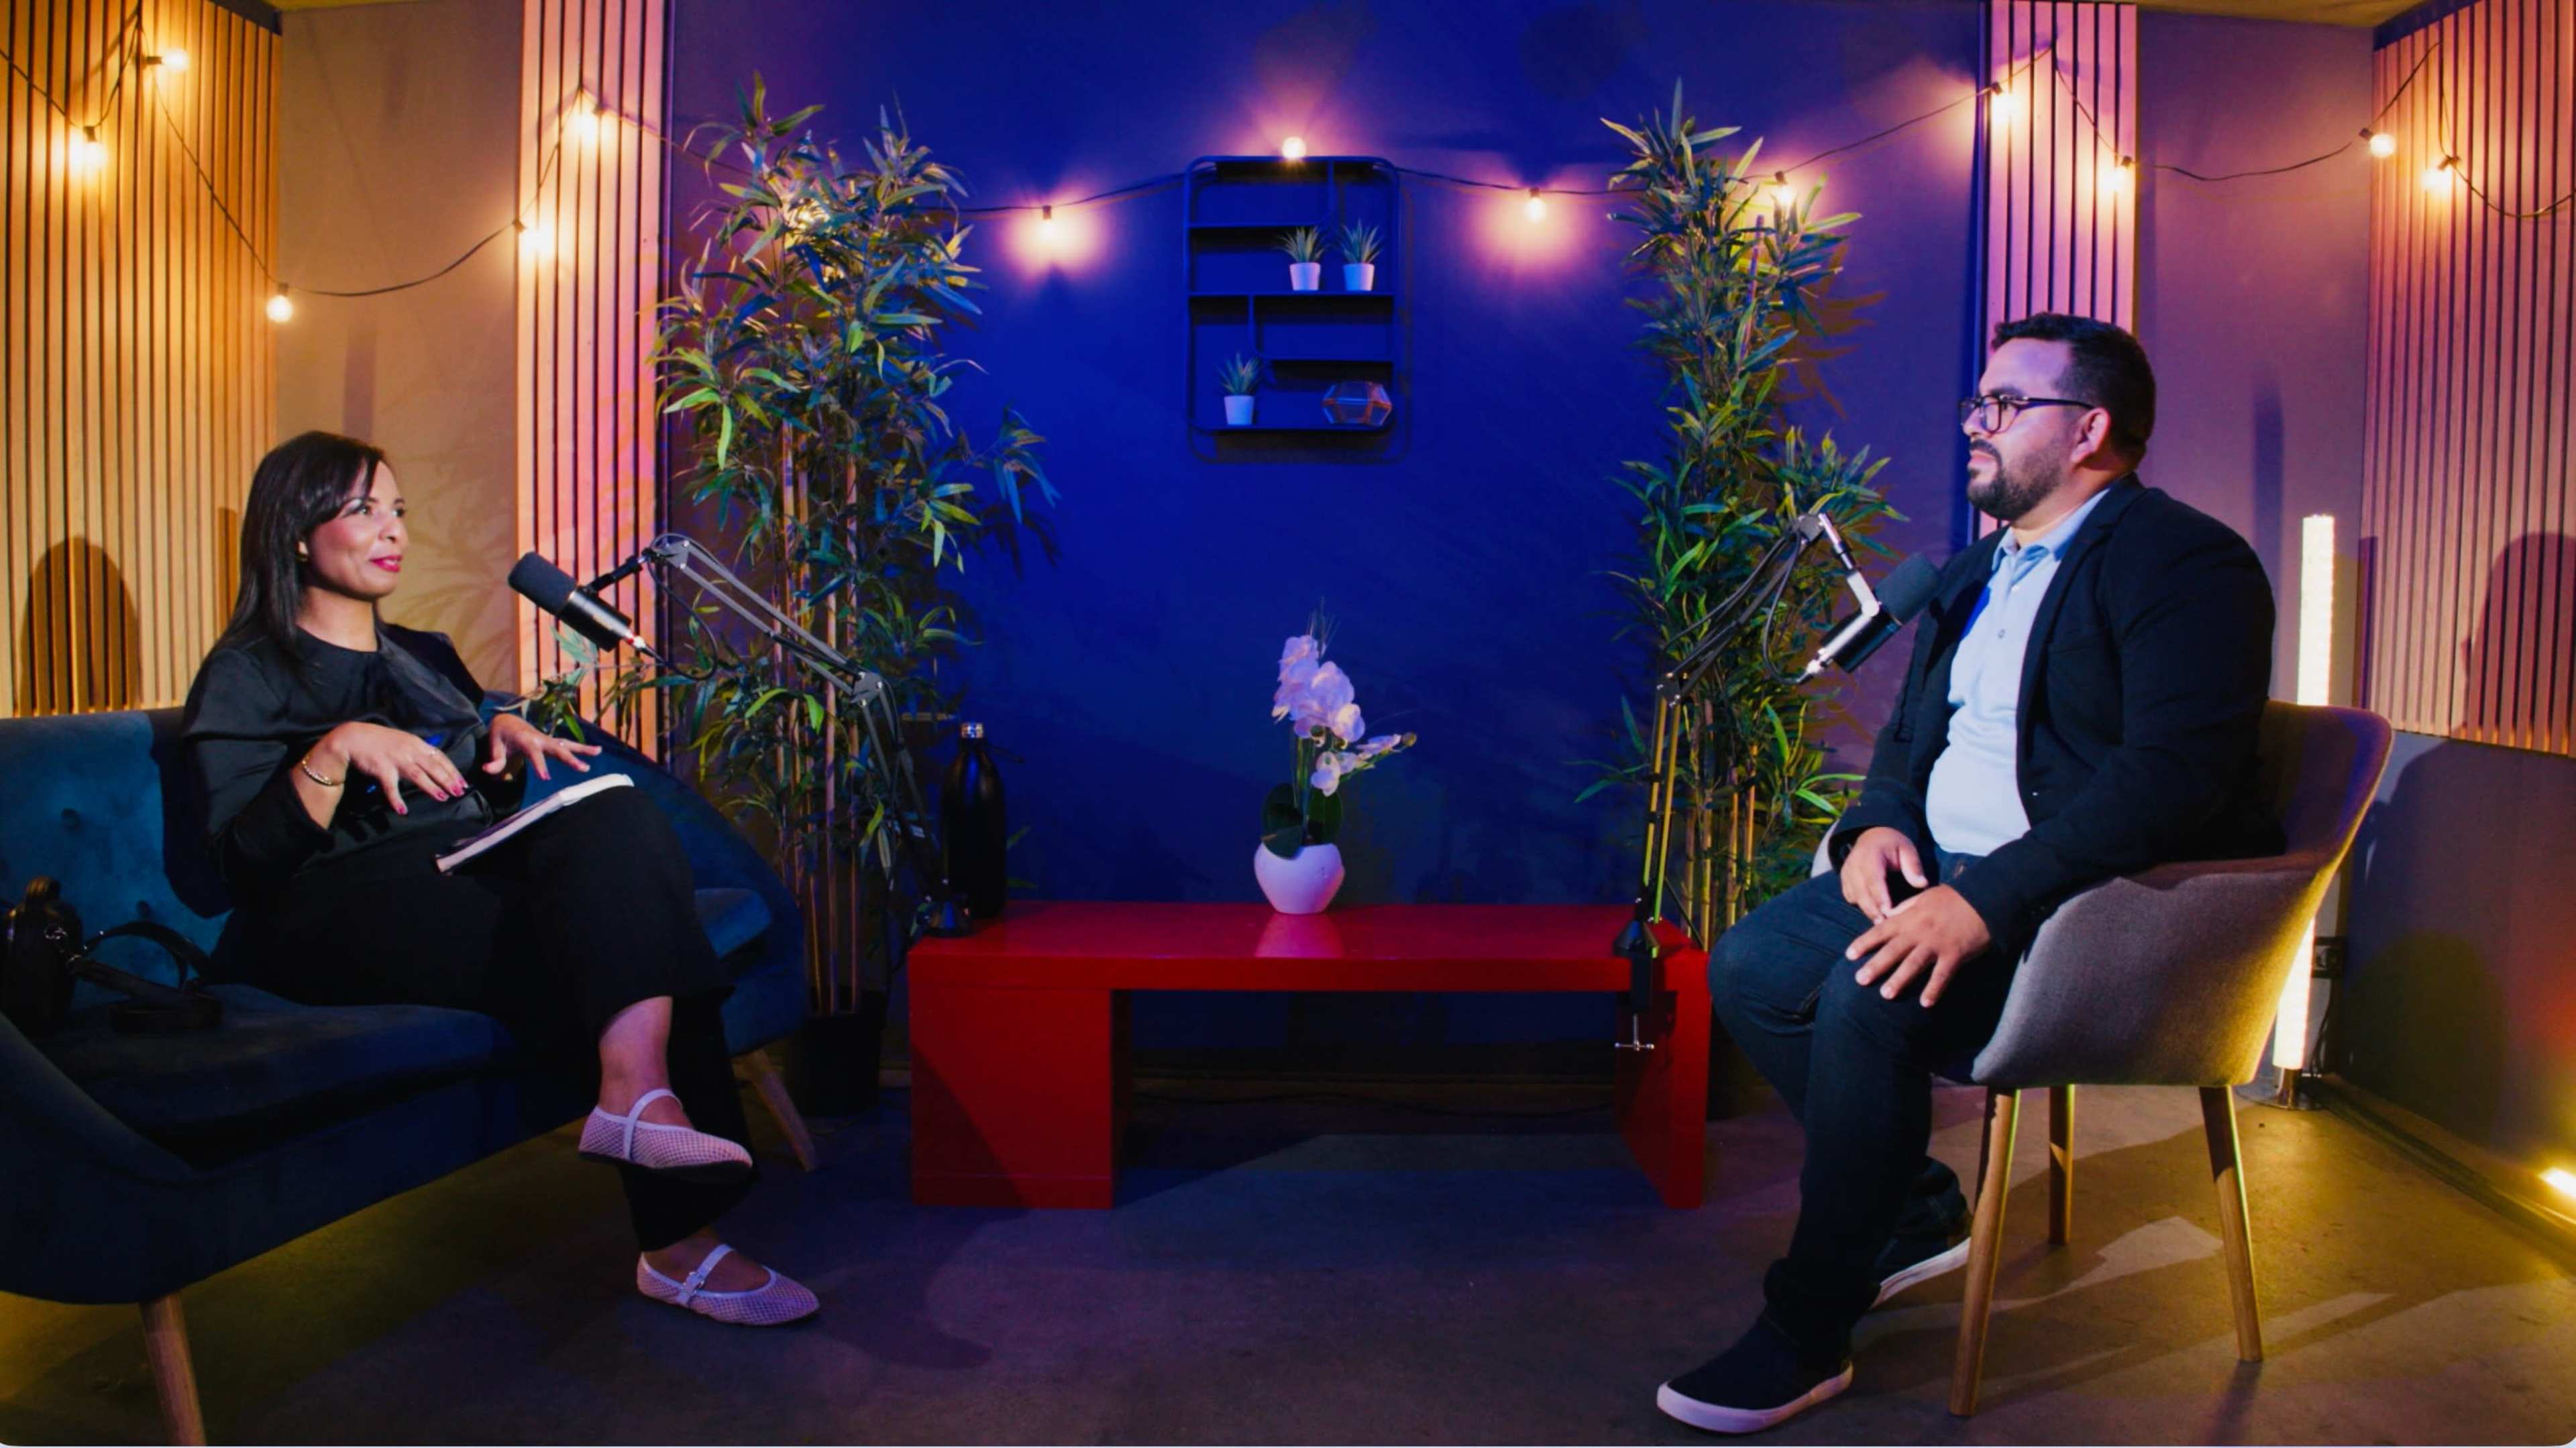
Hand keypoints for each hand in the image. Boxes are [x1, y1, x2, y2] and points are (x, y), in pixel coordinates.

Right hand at [315, 722, 467, 814]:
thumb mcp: (404, 740)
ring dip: (431, 787)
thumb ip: (419, 750)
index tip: (462, 782)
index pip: (440, 757)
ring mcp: (396, 759)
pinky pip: (391, 786)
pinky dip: (397, 799)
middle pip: (434, 767)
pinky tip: (403, 810)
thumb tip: (434, 760)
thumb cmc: (380, 740)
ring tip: (443, 798)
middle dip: (448, 780)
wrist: (354, 737)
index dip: (452, 770)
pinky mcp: (382, 768)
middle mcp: (410, 751)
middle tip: (459, 792)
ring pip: (418, 775)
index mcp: (417, 743)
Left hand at [482, 712, 601, 781]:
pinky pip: (568, 745)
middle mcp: (540, 738)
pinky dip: (582, 748)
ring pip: (567, 745)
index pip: (534, 753)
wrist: (508, 721)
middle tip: (583, 769)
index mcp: (525, 739)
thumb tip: (487, 770)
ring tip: (598, 752)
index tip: (546, 778)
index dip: (539, 765)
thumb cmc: (500, 734)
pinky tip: (596, 751)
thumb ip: (494, 760)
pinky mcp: (551, 742)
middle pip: (557, 749)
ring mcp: (547, 739)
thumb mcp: (494, 745)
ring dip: (582, 749)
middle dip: (570, 758)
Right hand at [1839, 826, 1927, 921]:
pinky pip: (1850, 896)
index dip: (1879, 895)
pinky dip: (1860, 904)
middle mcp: (1854, 863)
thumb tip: (1921, 884)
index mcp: (1871, 853)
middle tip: (1884, 924)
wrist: (1874, 836)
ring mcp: (1847, 871)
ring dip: (1866, 909)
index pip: (1873, 877)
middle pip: (1860, 890)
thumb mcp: (1907, 849)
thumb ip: (1913, 866)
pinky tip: (1873, 911)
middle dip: (1871, 909)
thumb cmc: (1894, 845)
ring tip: (1880, 922)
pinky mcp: (1844, 879)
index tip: (1888, 911)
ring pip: (1853, 895)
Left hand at [1845, 885, 1993, 1007]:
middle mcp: (1919, 931)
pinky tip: (1925, 1004)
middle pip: (1893, 950)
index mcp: (1910, 917)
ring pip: (1914, 964)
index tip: (1849, 955)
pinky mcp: (1955, 954)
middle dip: (1875, 965)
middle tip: (1859, 980)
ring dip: (1899, 980)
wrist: (1984, 899)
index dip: (1864, 943)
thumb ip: (1905, 908)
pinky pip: (1942, 975)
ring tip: (1885, 994)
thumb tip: (1888, 915)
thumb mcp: (1924, 897)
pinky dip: (1934, 989)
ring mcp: (1937, 943)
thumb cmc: (1953, 898)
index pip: (1881, 931)